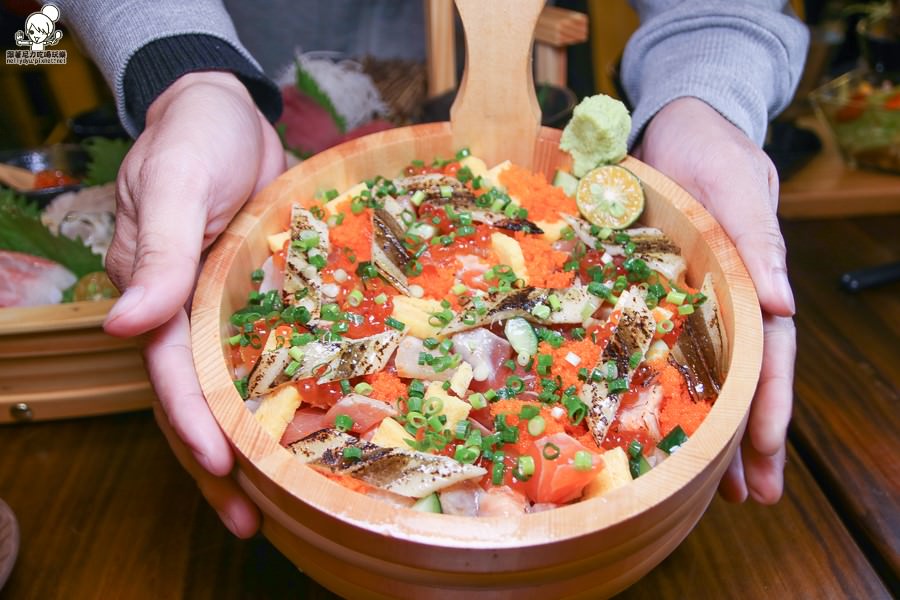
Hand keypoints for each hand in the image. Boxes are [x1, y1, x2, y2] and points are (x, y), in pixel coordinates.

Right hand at [102, 72, 285, 534]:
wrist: (230, 115)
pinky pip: (277, 357)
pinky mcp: (266, 303)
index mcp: (156, 299)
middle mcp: (189, 318)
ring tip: (289, 500)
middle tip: (253, 523)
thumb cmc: (193, 141)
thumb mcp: (171, 186)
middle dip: (220, 467)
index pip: (171, 375)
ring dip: (258, 447)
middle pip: (198, 405)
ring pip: (237, 392)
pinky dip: (292, 395)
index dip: (192, 424)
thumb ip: (157, 254)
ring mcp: (228, 314)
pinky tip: (324, 429)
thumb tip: (125, 327)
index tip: (222, 468)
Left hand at [637, 97, 796, 503]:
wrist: (673, 129)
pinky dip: (653, 385)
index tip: (765, 454)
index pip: (770, 356)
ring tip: (705, 486)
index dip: (769, 406)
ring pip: (701, 374)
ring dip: (708, 427)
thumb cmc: (713, 154)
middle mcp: (723, 304)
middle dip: (747, 439)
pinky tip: (644, 421)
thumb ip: (757, 240)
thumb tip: (782, 304)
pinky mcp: (649, 296)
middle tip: (748, 498)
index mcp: (752, 286)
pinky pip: (650, 347)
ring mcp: (687, 305)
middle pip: (741, 380)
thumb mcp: (739, 187)